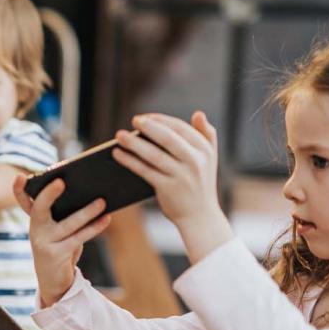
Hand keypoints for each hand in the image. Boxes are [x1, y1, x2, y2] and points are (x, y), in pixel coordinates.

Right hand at [13, 175, 110, 306]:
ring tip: (102, 201)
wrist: (54, 282)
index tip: (20, 177)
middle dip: (49, 194)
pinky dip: (93, 228)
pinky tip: (106, 219)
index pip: (24, 202)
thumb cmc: (60, 249)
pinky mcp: (56, 255)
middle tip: (62, 181)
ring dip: (86, 212)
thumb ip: (63, 214)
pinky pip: (78, 238)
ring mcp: (43, 243)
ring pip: (67, 224)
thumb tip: (91, 195)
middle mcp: (35, 230)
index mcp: (35, 221)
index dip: (19, 190)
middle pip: (40, 208)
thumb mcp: (57, 231)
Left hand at [112, 111, 220, 229]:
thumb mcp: (209, 158)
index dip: (161, 120)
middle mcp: (195, 161)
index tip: (145, 117)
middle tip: (133, 120)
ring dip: (134, 143)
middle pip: (168, 138)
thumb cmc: (200, 183)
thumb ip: (207, 134)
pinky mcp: (168, 188)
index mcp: (204, 149)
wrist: (200, 216)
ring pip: (154, 154)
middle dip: (149, 127)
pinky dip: (130, 161)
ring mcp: (181, 175)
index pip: (180, 128)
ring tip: (119, 136)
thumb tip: (198, 113)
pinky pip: (145, 171)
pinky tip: (118, 154)